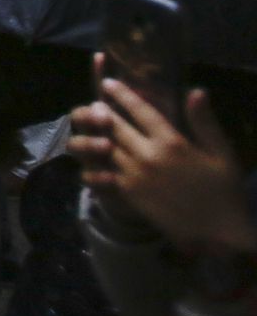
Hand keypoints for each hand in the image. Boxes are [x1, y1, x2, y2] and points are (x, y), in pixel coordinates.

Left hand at [99, 76, 256, 253]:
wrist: (219, 232)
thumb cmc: (224, 190)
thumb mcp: (222, 152)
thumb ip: (204, 121)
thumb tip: (196, 91)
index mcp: (172, 142)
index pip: (141, 111)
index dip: (122, 94)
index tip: (108, 83)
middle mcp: (148, 156)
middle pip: (116, 126)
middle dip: (102, 112)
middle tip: (95, 103)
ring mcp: (135, 175)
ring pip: (106, 147)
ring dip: (96, 134)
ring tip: (90, 124)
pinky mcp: (129, 193)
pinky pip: (105, 171)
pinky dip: (97, 160)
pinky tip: (93, 153)